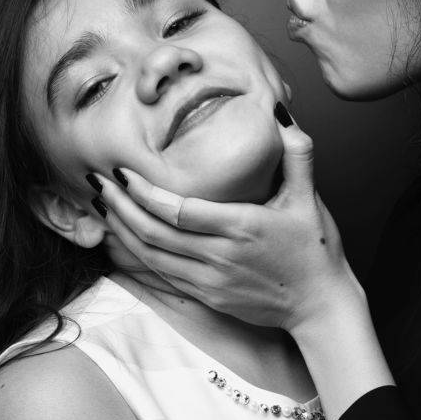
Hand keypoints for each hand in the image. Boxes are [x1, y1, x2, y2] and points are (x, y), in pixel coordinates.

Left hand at [93, 112, 358, 332]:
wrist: (320, 306)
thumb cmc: (316, 252)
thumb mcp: (311, 201)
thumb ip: (297, 155)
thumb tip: (282, 114)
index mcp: (242, 228)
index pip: (179, 211)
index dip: (145, 193)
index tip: (123, 172)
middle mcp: (221, 257)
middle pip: (156, 233)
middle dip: (122, 207)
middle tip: (100, 183)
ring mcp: (211, 282)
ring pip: (153, 257)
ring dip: (123, 231)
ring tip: (104, 206)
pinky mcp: (208, 298)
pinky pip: (162, 276)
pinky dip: (136, 257)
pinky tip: (122, 238)